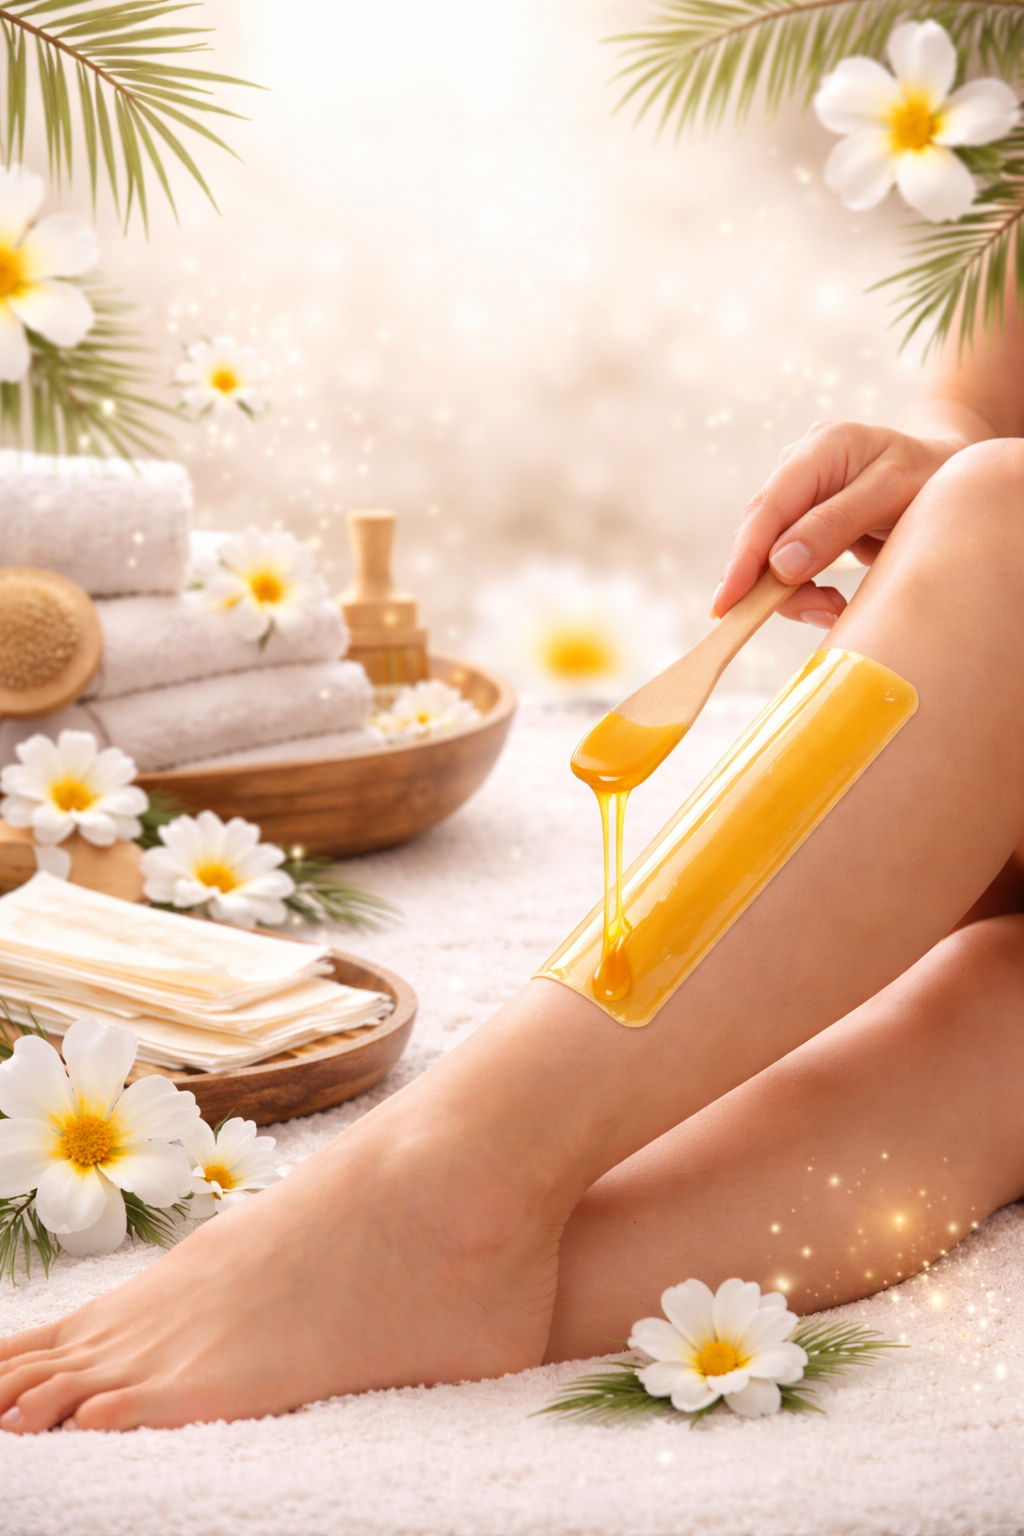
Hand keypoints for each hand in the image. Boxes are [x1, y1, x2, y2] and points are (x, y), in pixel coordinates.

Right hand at [713, 421, 959, 624]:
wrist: (949, 472)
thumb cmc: (931, 477)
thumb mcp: (894, 495)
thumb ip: (837, 525)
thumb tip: (779, 564)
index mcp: (821, 448)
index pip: (768, 507)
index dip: (743, 559)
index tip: (727, 603)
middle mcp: (800, 466)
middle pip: (761, 534)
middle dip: (776, 585)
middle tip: (824, 613)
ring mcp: (798, 492)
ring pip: (769, 555)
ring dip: (795, 592)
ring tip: (836, 608)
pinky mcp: (802, 519)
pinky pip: (785, 562)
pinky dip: (804, 590)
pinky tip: (832, 601)